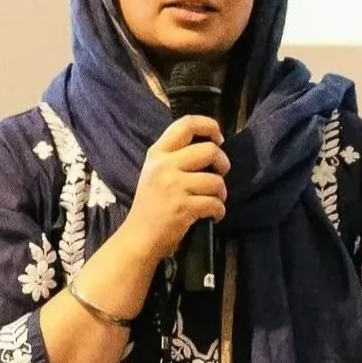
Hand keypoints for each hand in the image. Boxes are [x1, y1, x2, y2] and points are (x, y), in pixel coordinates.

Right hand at [121, 115, 229, 266]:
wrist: (138, 238)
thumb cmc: (150, 206)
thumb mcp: (155, 173)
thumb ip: (176, 157)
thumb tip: (211, 147)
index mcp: (157, 153)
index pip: (186, 124)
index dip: (210, 126)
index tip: (219, 139)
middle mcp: (164, 166)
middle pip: (209, 150)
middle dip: (223, 163)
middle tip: (221, 174)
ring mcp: (173, 186)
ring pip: (216, 180)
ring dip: (221, 193)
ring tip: (214, 201)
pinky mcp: (183, 207)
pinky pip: (215, 203)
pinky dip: (219, 211)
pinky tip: (212, 216)